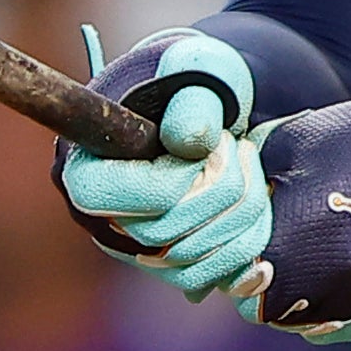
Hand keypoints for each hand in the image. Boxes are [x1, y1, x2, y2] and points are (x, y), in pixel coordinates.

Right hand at [57, 31, 265, 282]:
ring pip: (187, 266)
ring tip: (254, 170)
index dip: (176, 179)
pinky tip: (264, 243)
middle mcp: (102, 215)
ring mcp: (135, 245)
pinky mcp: (168, 262)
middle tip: (244, 148)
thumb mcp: (195, 70)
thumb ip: (194, 101)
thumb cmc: (192, 78)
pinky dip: (240, 258)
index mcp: (85, 165)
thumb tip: (193, 142)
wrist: (209, 102)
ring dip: (240, 223)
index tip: (215, 143)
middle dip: (221, 194)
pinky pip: (202, 280)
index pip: (119, 196)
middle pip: (159, 236)